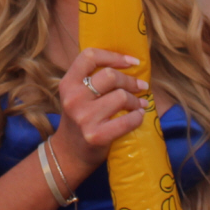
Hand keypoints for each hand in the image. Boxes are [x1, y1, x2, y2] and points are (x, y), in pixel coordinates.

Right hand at [54, 47, 147, 165]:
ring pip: (120, 96)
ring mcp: (84, 118)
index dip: (113, 56)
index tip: (132, 62)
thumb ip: (90, 80)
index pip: (89, 57)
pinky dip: (137, 117)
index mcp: (68, 84)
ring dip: (136, 100)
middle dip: (130, 80)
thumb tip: (127, 63)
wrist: (68, 154)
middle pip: (110, 76)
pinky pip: (127, 120)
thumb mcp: (75, 96)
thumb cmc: (78, 120)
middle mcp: (73, 98)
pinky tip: (138, 115)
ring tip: (140, 103)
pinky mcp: (96, 136)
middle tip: (141, 85)